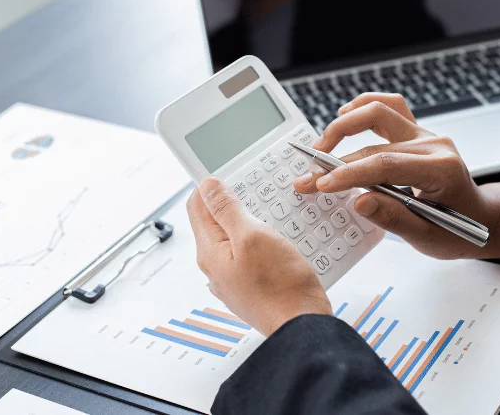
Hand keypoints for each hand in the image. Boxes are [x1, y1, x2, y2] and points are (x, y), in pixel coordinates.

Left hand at [187, 178, 332, 335]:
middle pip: (217, 222)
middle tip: (259, 194)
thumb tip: (208, 187)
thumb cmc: (281, 286)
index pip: (197, 206)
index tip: (232, 174)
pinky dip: (264, 244)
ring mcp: (233, 280)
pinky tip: (282, 243)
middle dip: (236, 204)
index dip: (211, 186)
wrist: (303, 326)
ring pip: (236, 239)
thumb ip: (227, 209)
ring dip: (253, 223)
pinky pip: (252, 256)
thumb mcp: (253, 235)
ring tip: (274, 218)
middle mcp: (216, 268)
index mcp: (210, 252)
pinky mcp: (252, 288)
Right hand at [294, 93, 499, 259]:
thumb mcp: (427, 237)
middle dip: (336, 160)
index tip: (321, 185)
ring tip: (321, 145)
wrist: (480, 218)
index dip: (349, 174)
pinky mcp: (417, 132)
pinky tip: (343, 115)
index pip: (385, 165)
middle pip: (375, 141)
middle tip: (309, 178)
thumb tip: (359, 201)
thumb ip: (393, 219)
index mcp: (441, 170)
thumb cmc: (456, 230)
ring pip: (381, 110)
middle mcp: (434, 145)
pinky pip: (390, 107)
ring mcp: (425, 134)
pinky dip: (364, 107)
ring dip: (346, 124)